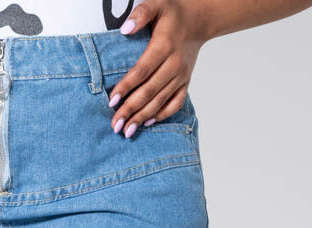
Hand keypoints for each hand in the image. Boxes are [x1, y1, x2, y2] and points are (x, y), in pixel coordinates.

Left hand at [108, 0, 207, 138]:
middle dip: (130, 110)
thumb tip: (125, 30)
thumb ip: (140, 14)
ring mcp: (181, 76)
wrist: (199, 20)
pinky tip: (148, 123)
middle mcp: (174, 64)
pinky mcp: (185, 83)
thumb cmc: (173, 13)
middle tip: (115, 125)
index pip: (141, 71)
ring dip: (142, 117)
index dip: (126, 87)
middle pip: (149, 91)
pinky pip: (175, 103)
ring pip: (160, 101)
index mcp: (164, 45)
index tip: (111, 101)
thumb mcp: (156, 4)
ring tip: (127, 131)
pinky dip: (162, 115)